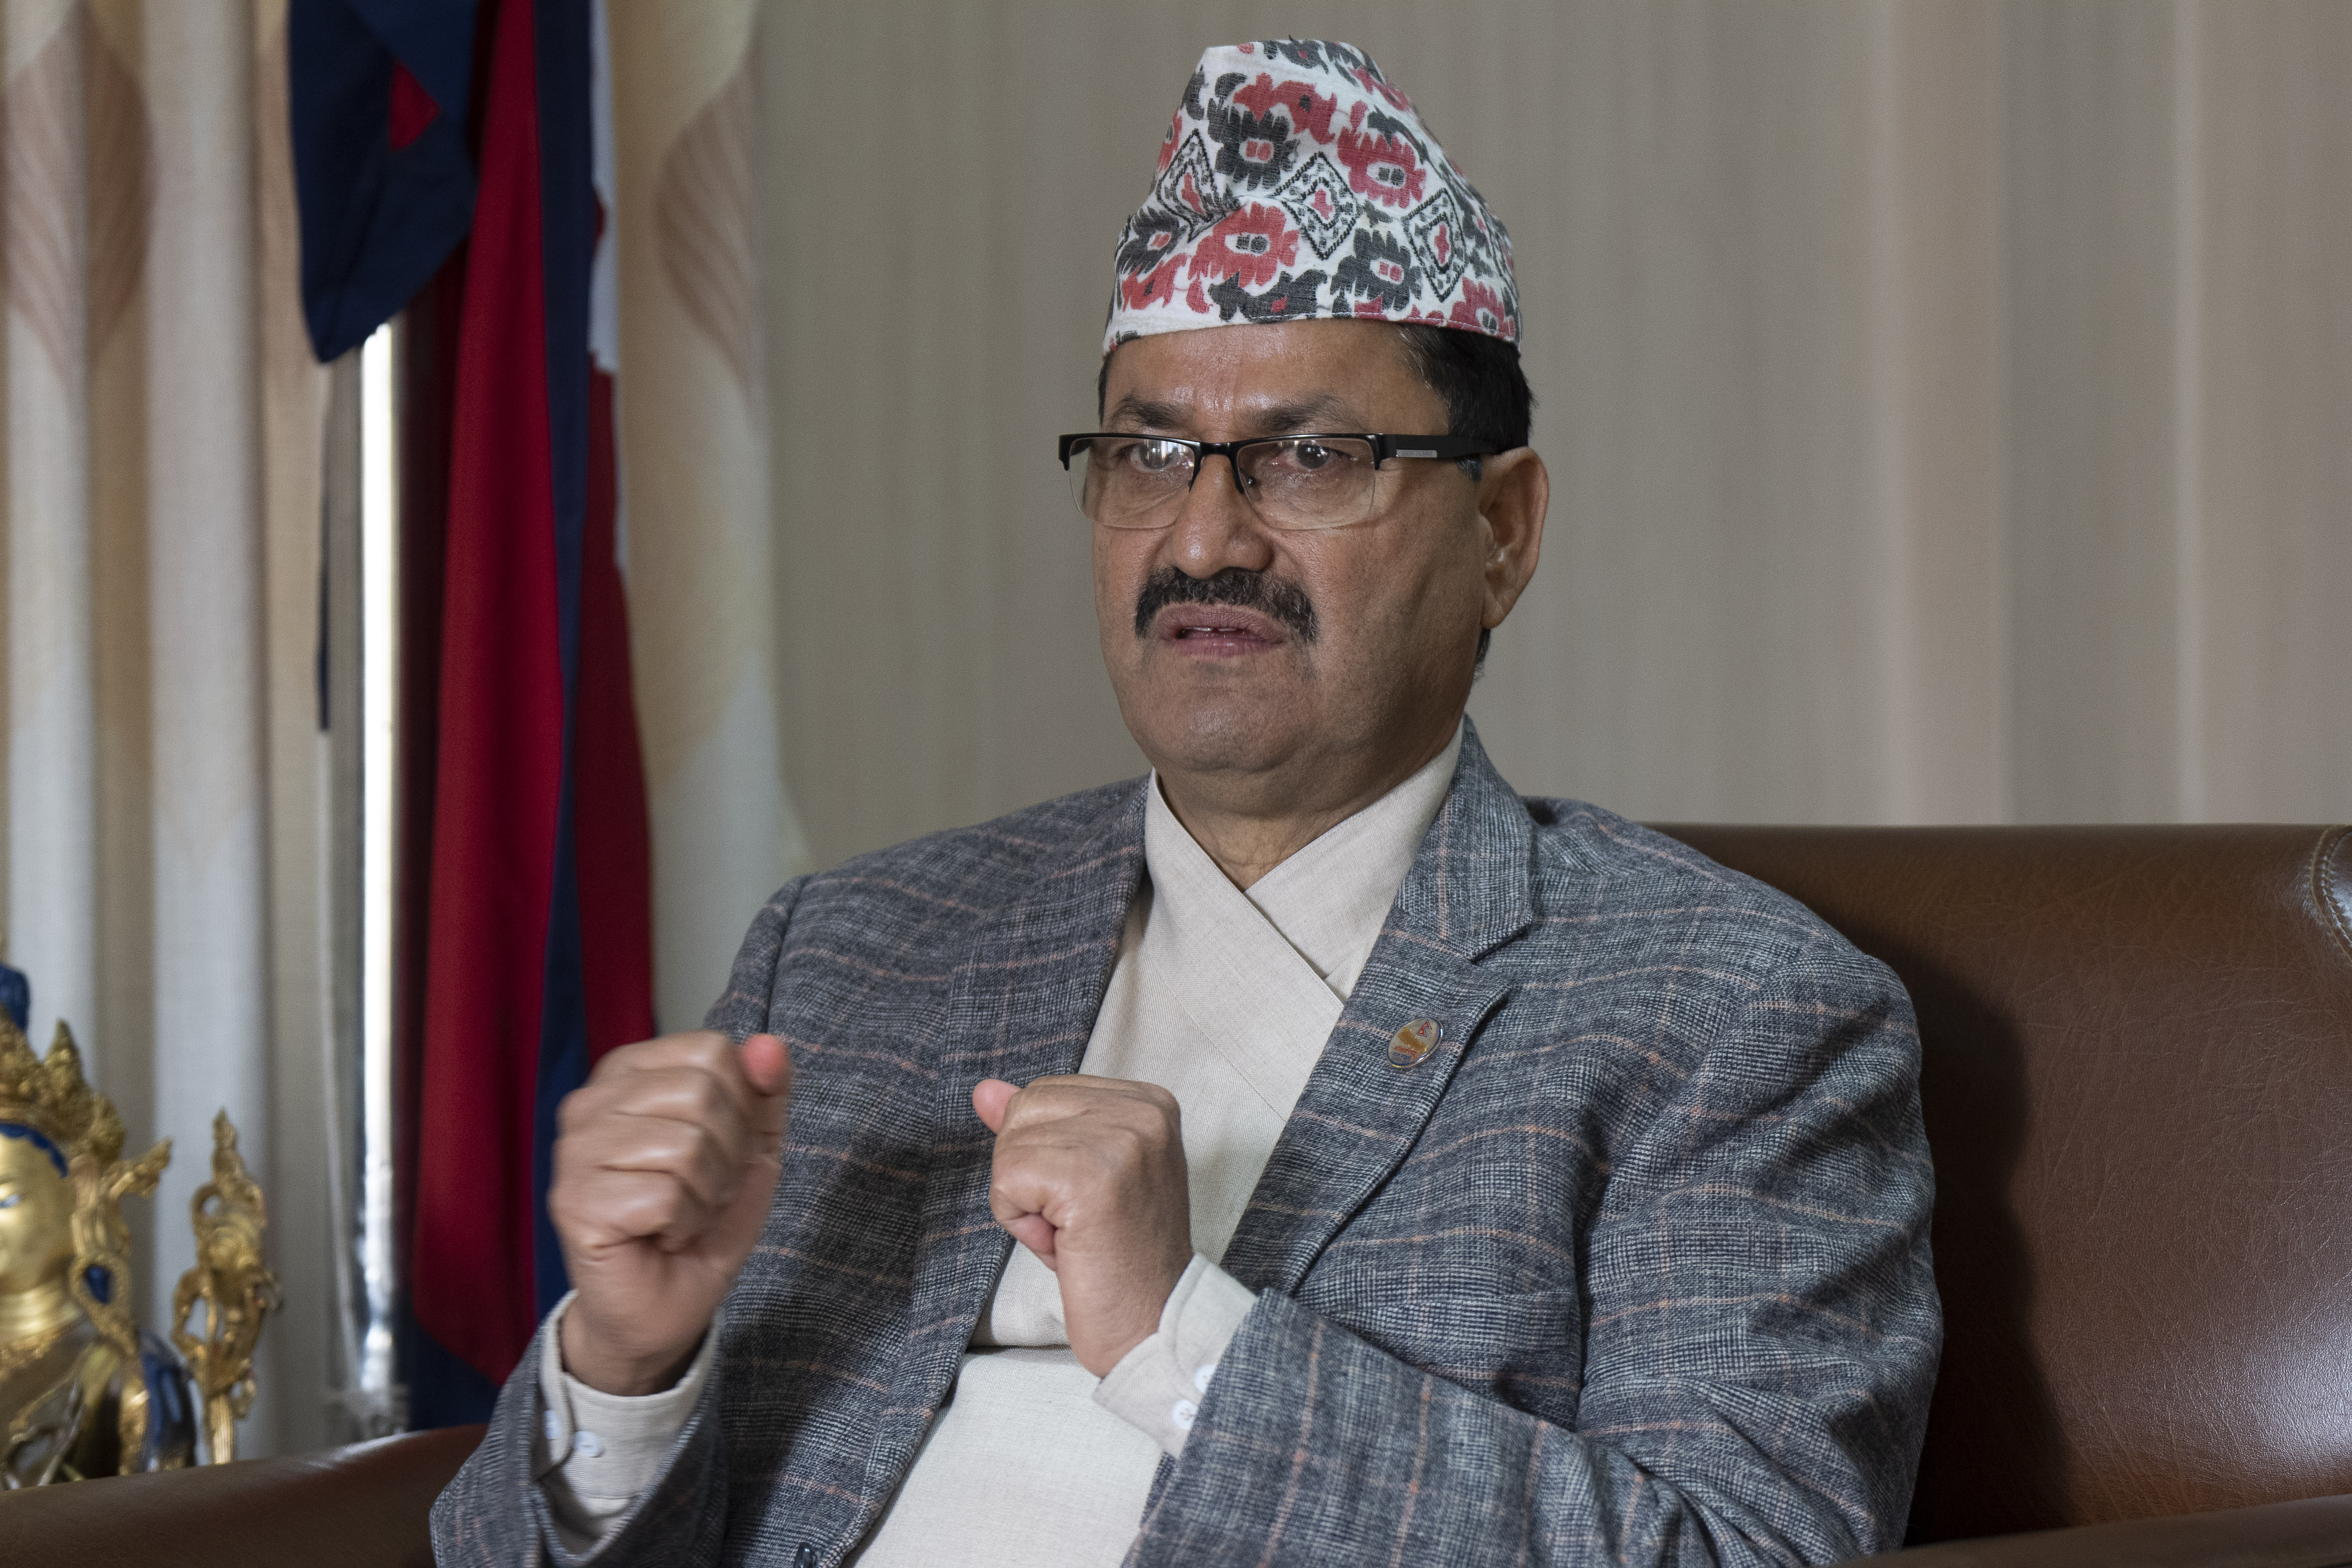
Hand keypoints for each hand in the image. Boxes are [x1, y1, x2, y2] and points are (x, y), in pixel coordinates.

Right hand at [550, 1031, 791, 1393]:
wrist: (665, 1305)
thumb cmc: (702, 1218)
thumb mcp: (752, 1148)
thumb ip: (765, 1092)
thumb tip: (768, 1044)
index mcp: (627, 1073)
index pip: (711, 1050)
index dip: (740, 1105)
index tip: (720, 1148)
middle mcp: (589, 1102)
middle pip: (701, 1093)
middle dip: (726, 1152)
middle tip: (701, 1190)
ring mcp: (574, 1153)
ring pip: (685, 1145)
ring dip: (705, 1193)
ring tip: (681, 1214)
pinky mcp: (575, 1203)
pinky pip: (666, 1196)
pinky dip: (683, 1224)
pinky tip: (661, 1237)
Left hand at [972, 1074, 1191, 1376]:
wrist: (1155, 1323)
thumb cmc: (1119, 1257)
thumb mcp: (1079, 1175)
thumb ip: (1037, 1126)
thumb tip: (985, 1090)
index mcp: (1148, 1102)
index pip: (1045, 1093)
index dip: (1046, 1154)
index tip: (1091, 1197)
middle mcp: (1142, 1111)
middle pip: (1024, 1110)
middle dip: (1029, 1172)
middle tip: (1078, 1220)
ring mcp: (1121, 1140)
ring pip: (1010, 1146)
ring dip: (1024, 1201)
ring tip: (1074, 1233)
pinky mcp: (1090, 1178)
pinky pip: (1007, 1179)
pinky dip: (1019, 1222)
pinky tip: (1063, 1244)